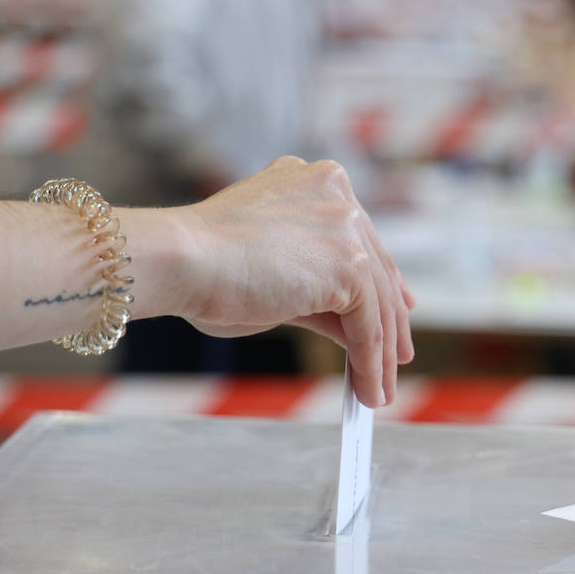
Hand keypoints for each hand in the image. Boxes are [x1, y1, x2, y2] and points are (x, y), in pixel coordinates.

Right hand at [174, 157, 414, 407]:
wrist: (178, 260)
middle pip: (378, 268)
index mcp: (315, 181)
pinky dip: (370, 363)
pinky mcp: (350, 265)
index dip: (382, 280)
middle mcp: (336, 193)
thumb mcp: (273, 275)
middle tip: (395, 360)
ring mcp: (346, 225)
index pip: (361, 239)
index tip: (396, 310)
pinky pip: (368, 325)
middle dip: (390, 322)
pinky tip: (366, 389)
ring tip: (378, 392)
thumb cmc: (202, 270)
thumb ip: (315, 291)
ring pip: (376, 301)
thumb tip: (350, 327)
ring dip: (381, 355)